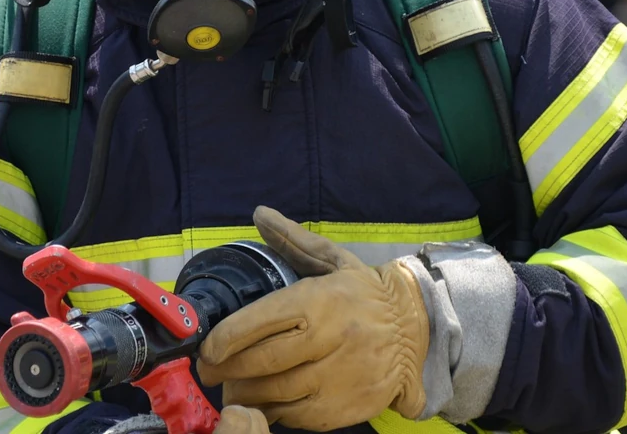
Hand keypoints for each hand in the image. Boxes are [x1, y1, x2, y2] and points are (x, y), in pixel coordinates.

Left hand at [197, 207, 428, 430]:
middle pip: (261, 362)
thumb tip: (260, 214)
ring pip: (274, 394)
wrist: (418, 332)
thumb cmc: (366, 296)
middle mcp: (330, 341)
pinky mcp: (343, 409)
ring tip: (232, 387)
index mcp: (322, 300)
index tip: (208, 347)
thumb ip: (293, 241)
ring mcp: (338, 379)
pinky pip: (295, 416)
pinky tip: (266, 400)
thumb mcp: (333, 261)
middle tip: (209, 370)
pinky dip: (274, 410)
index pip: (260, 321)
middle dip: (225, 369)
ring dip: (244, 393)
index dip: (225, 338)